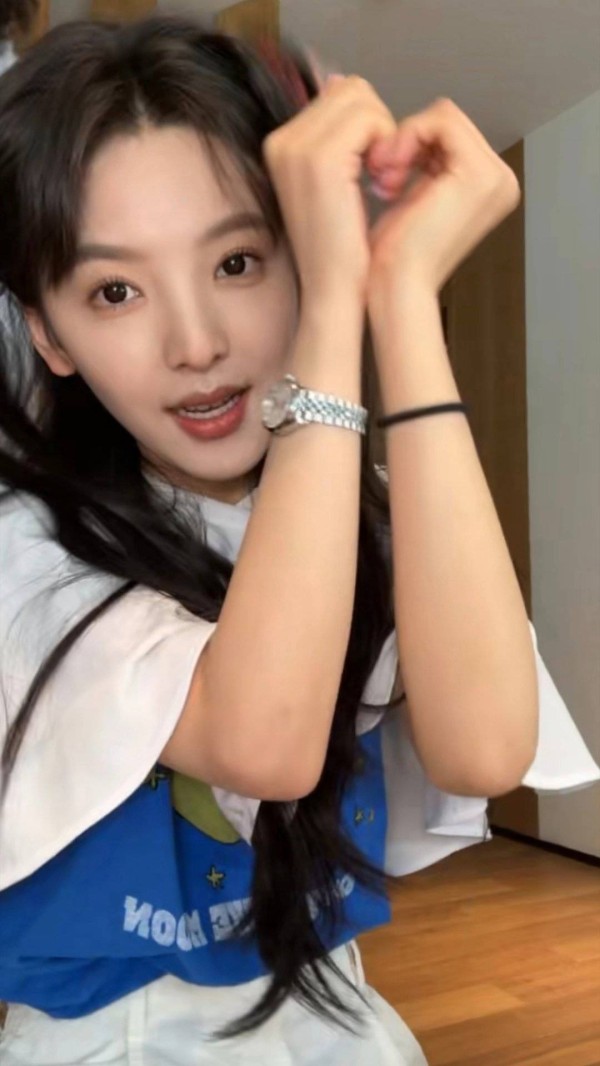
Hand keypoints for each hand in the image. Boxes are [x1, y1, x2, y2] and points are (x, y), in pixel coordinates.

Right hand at [263, 75, 396, 304]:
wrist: (332, 290)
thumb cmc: (339, 249)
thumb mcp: (333, 184)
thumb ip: (335, 136)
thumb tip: (340, 83)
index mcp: (281, 146)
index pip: (338, 94)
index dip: (368, 125)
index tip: (372, 168)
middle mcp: (282, 141)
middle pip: (351, 89)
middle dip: (378, 124)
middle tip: (381, 173)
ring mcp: (297, 147)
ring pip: (361, 98)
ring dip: (384, 134)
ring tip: (381, 178)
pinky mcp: (320, 159)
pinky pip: (370, 120)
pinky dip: (387, 145)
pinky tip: (382, 182)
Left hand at [365, 97, 520, 296]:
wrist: (398, 288)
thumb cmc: (394, 256)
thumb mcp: (409, 195)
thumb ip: (416, 160)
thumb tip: (402, 120)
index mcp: (488, 186)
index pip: (447, 132)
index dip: (409, 143)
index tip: (383, 175)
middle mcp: (500, 180)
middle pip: (447, 121)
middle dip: (407, 142)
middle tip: (382, 178)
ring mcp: (496, 177)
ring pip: (443, 117)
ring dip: (403, 142)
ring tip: (386, 180)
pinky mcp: (480, 174)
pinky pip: (441, 120)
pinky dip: (407, 137)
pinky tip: (392, 172)